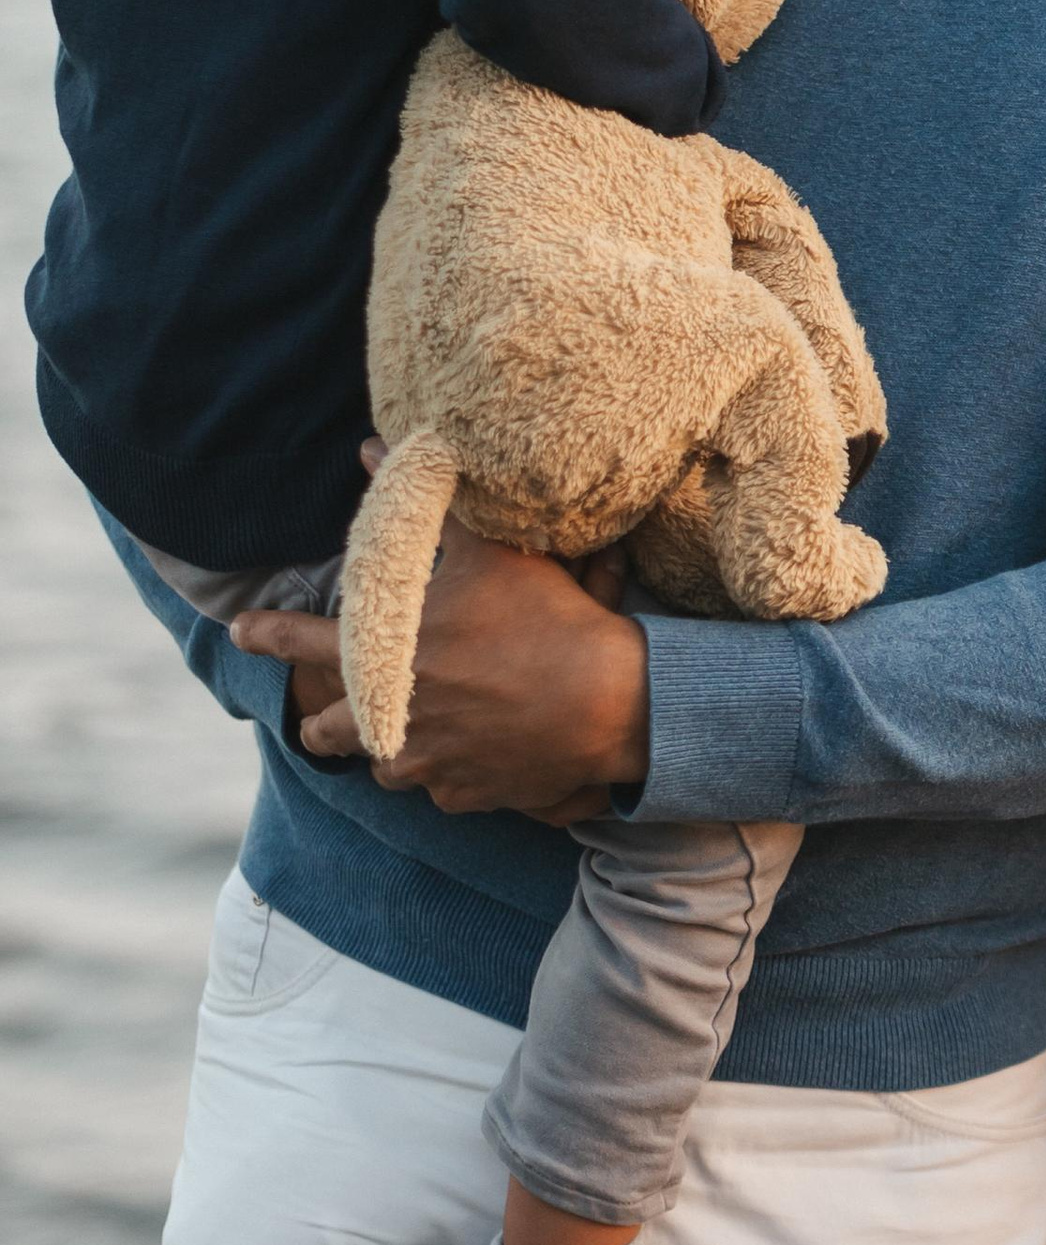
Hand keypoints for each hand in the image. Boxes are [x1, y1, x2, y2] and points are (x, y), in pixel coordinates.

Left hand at [238, 520, 647, 821]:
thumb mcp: (488, 550)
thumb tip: (372, 449)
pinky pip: (442, 790)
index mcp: (384, 658)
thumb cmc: (545, 620)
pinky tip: (475, 751)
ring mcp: (428, 764)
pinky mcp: (465, 796)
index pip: (301, 643)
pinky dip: (450, 773)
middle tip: (325, 717)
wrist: (607, 702)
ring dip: (392, 748)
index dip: (265, 635)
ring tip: (414, 729)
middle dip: (324, 723)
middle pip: (328, 733)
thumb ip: (424, 505)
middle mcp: (392, 718)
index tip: (240, 631)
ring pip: (387, 766)